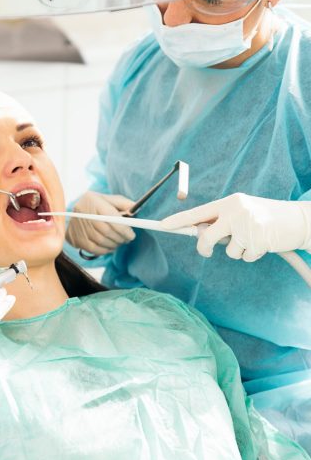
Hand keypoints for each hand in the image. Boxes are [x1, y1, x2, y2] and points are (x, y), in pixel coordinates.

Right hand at [66, 191, 135, 255]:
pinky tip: (109, 247)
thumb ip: (123, 203)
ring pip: (100, 241)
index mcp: (93, 200)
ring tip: (119, 242)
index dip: (124, 229)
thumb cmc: (96, 204)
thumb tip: (135, 209)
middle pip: (106, 231)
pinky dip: (104, 250)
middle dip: (120, 238)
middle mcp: (83, 212)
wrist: (74, 211)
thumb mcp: (109, 199)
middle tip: (127, 240)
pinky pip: (92, 248)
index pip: (111, 218)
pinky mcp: (75, 237)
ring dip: (113, 244)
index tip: (131, 235)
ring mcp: (77, 226)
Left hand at [161, 193, 310, 260]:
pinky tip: (264, 244)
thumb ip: (222, 221)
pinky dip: (253, 255)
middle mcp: (236, 211)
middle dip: (205, 248)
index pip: (199, 212)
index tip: (162, 225)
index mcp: (230, 202)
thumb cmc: (267, 218)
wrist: (300, 220)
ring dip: (239, 251)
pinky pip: (245, 257)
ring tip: (254, 239)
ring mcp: (248, 225)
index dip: (179, 220)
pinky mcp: (259, 240)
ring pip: (228, 251)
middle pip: (207, 236)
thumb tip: (199, 234)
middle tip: (208, 251)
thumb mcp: (243, 213)